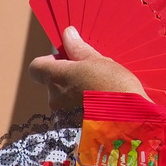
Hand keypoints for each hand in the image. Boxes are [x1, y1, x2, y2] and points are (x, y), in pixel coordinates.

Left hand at [28, 27, 144, 112]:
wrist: (129, 121)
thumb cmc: (114, 87)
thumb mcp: (99, 62)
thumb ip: (79, 49)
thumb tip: (68, 34)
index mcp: (56, 77)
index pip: (36, 67)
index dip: (49, 61)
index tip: (68, 60)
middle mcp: (53, 98)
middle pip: (52, 83)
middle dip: (68, 79)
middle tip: (92, 76)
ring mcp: (61, 117)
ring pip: (63, 100)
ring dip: (76, 95)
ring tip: (100, 95)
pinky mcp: (71, 131)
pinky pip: (72, 115)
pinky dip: (82, 110)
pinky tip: (101, 108)